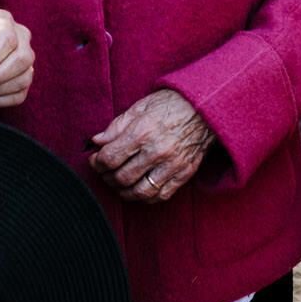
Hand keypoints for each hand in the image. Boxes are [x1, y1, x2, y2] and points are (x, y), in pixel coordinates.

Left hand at [90, 88, 213, 203]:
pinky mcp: (184, 173)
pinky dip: (145, 197)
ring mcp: (172, 165)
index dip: (97, 162)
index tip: (95, 159)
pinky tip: (138, 187)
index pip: (110, 158)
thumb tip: (96, 141)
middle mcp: (157, 150)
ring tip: (119, 182)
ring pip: (139, 192)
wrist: (205, 106)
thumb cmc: (170, 104)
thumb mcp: (139, 107)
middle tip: (105, 171)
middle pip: (122, 177)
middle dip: (107, 177)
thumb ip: (116, 126)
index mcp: (143, 131)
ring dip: (123, 191)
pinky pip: (160, 196)